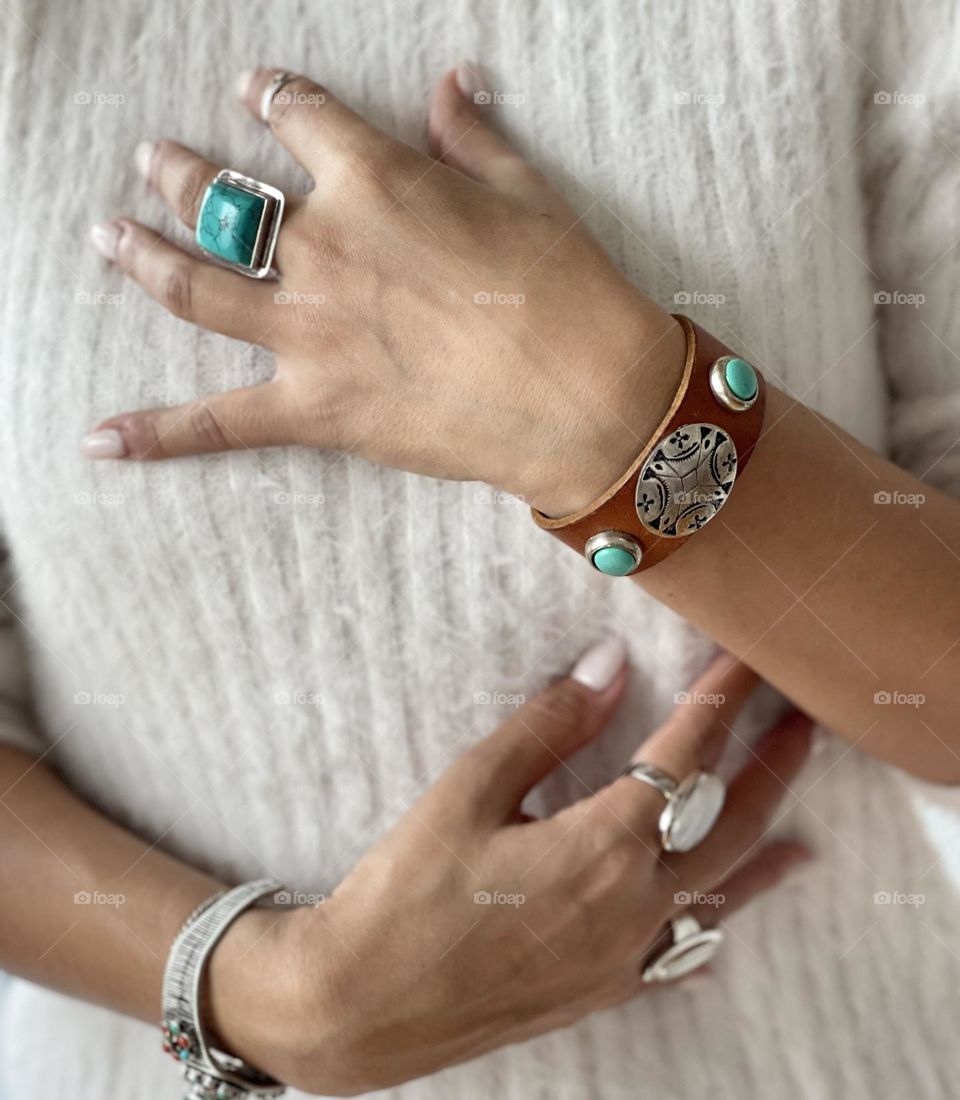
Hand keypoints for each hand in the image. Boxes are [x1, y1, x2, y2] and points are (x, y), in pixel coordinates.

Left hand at [85, 67, 686, 514]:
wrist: (585, 398)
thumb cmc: (568, 289)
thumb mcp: (527, 192)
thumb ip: (473, 136)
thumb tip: (452, 83)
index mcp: (376, 180)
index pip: (301, 118)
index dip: (274, 98)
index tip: (257, 92)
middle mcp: (324, 248)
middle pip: (226, 200)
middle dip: (180, 174)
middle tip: (153, 161)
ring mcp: (308, 331)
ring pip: (197, 284)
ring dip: (143, 256)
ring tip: (107, 237)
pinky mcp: (313, 408)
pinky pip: (218, 422)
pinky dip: (157, 434)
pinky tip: (98, 441)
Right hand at [208, 644, 812, 1095]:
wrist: (361, 1006)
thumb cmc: (404, 893)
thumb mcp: (468, 792)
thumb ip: (548, 726)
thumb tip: (610, 665)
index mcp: (604, 845)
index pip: (683, 754)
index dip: (718, 700)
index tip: (745, 661)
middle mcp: (634, 904)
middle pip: (728, 826)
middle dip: (771, 770)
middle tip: (804, 727)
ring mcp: (622, 956)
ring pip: (718, 900)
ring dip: (759, 859)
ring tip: (802, 841)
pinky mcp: (598, 992)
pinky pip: (674, 961)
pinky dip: (705, 937)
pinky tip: (718, 940)